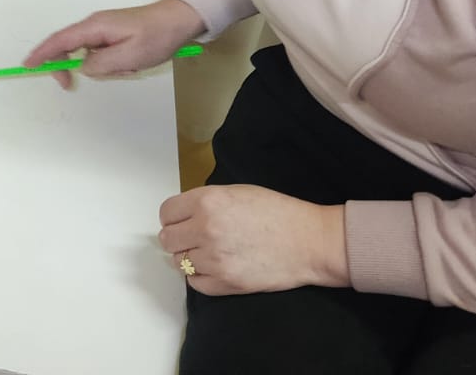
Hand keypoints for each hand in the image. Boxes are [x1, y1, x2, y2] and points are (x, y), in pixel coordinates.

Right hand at [23, 0, 204, 87]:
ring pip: (86, 54)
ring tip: (126, 69)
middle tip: (72, 86)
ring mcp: (103, 30)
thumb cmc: (156, 37)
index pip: (60, 40)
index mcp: (95, 27)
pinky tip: (129, 66)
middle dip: (68, 67)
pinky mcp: (112, 35)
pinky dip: (109, 64)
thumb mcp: (130, 56)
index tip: (27, 65)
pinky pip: (99, 54)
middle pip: (67, 47)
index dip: (42, 53)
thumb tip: (82, 67)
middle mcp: (94, 26)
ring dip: (100, 68)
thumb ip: (101, 64)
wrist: (178, 21)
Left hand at [158, 184, 348, 294]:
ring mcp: (214, 259)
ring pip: (179, 262)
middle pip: (168, 239)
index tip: (180, 221)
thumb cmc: (277, 212)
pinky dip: (201, 276)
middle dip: (178, 238)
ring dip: (190, 257)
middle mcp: (205, 229)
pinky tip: (216, 267)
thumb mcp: (236, 191)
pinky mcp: (225, 283)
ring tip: (210, 252)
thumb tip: (183, 214)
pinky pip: (195, 283)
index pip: (166, 212)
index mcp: (207, 201)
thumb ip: (205, 202)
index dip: (173, 217)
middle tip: (193, 238)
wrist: (309, 241)